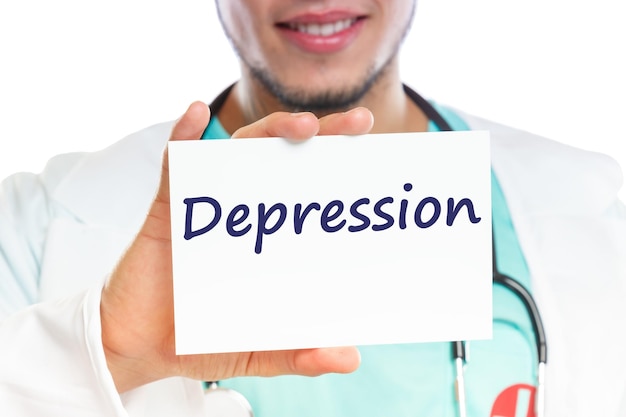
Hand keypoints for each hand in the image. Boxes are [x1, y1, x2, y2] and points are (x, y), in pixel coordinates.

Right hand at [100, 102, 373, 392]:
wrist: (139, 348)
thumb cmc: (198, 341)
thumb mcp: (256, 351)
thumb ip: (298, 352)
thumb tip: (351, 357)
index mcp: (267, 239)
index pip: (308, 192)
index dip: (338, 169)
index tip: (373, 153)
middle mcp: (242, 213)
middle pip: (283, 159)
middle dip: (321, 135)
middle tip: (359, 122)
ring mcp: (206, 207)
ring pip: (238, 153)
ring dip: (270, 132)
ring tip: (304, 125)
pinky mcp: (166, 210)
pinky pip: (174, 165)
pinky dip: (183, 136)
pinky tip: (194, 113)